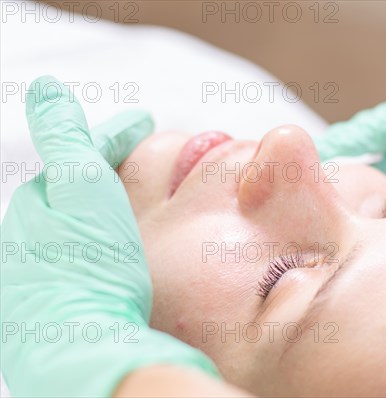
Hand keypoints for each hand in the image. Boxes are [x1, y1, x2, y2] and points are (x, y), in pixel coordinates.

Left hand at [1, 76, 218, 396]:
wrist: (89, 352)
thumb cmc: (87, 270)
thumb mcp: (80, 186)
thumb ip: (65, 136)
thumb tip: (46, 89)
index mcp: (36, 207)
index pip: (78, 154)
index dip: (115, 134)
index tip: (143, 120)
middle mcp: (31, 242)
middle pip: (76, 189)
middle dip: (108, 167)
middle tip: (143, 156)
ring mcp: (46, 277)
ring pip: (81, 224)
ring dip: (110, 205)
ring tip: (143, 198)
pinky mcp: (64, 306)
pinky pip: (88, 256)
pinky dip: (108, 240)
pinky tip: (126, 248)